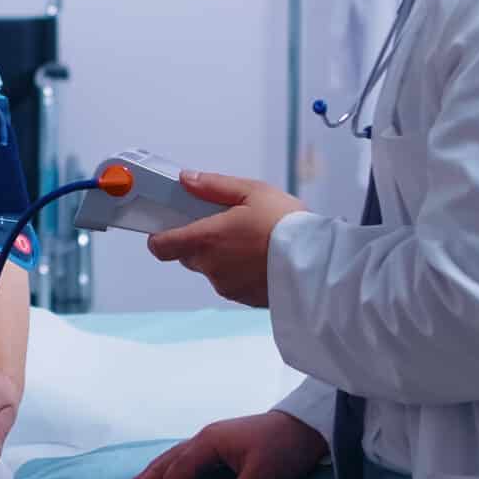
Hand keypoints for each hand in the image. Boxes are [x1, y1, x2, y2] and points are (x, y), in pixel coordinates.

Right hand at [119, 411, 326, 478]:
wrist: (307, 424)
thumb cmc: (285, 447)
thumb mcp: (263, 477)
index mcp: (210, 442)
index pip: (177, 474)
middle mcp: (204, 438)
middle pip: (166, 464)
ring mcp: (212, 439)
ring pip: (171, 458)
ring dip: (150, 475)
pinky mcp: (220, 444)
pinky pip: (183, 457)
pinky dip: (167, 469)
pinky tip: (164, 474)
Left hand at [146, 171, 305, 307]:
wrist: (318, 264)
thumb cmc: (286, 224)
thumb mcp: (252, 192)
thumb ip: (214, 186)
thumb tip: (187, 180)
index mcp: (206, 239)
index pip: (161, 246)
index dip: (159, 236)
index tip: (169, 225)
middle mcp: (211, 267)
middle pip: (187, 255)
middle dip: (198, 241)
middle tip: (223, 224)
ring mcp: (227, 286)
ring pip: (210, 269)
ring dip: (220, 256)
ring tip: (250, 240)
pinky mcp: (244, 299)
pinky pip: (230, 282)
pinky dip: (238, 271)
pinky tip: (260, 257)